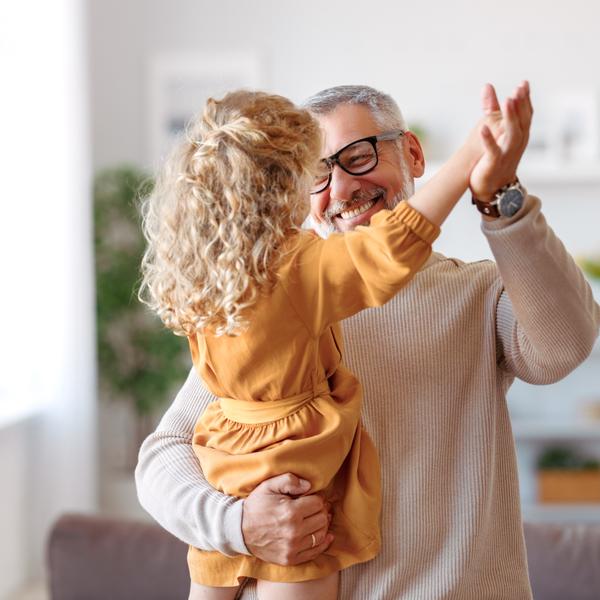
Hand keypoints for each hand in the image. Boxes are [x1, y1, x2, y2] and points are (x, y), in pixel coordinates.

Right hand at [241, 473, 332, 564]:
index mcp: (290, 512)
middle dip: (321, 510)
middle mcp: (294, 532)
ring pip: (321, 534)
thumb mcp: (268, 486)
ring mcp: (292, 548)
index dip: (317, 497)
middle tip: (314, 507)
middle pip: (322, 518)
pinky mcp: (291, 559)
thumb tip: (309, 485)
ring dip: (322, 525)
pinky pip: (315, 552)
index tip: (311, 496)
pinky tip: (324, 535)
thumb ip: (289, 480)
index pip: (318, 503)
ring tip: (316, 518)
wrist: (240, 531)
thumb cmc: (256, 506)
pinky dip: (323, 543)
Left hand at [470, 81, 532, 201]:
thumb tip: (487, 86)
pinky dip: (488, 140)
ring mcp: (506, 154)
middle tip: (519, 88)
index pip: (525, 115)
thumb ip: (492, 109)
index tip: (524, 83)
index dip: (525, 99)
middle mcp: (516, 144)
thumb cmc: (494, 158)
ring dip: (510, 117)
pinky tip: (482, 128)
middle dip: (521, 105)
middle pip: (522, 122)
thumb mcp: (496, 131)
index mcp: (519, 135)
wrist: (492, 189)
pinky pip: (492, 151)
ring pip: (512, 134)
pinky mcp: (493, 163)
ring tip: (508, 101)